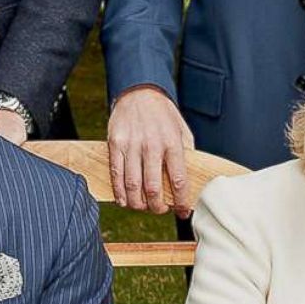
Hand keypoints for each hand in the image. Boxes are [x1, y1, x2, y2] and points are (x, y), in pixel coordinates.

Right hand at [106, 85, 194, 215]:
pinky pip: (116, 174)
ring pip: (132, 185)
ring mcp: (132, 145)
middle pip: (152, 188)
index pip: (178, 180)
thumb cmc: (162, 114)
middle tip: (160, 210)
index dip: (181, 201)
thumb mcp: (181, 130)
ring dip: (138, 203)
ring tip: (143, 207)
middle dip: (157, 207)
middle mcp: (152, 145)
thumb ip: (186, 153)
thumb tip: (189, 179)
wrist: (139, 92)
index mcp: (172, 142)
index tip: (182, 211)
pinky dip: (120, 192)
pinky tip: (125, 201)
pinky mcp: (115, 144)